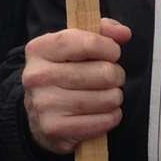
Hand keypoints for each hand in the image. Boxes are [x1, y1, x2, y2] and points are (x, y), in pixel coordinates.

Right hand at [22, 18, 132, 153]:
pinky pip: (100, 122)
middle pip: (102, 72)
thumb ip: (100, 32)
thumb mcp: (73, 46)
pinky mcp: (54, 128)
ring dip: (115, 97)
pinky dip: (111, 117)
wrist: (37, 114)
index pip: (87, 42)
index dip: (109, 47)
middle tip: (112, 78)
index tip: (113, 53)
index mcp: (40, 49)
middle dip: (116, 75)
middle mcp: (38, 76)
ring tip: (108, 95)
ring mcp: (44, 104)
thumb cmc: (62, 73)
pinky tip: (105, 113)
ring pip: (105, 98)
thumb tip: (123, 33)